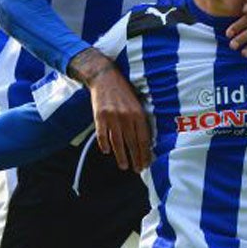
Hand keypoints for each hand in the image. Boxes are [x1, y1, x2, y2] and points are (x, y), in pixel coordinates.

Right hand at [68, 48, 151, 172]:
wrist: (105, 77)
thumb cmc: (124, 92)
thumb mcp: (138, 103)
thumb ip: (141, 120)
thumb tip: (147, 141)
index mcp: (138, 113)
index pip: (144, 139)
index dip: (145, 153)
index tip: (147, 163)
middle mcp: (126, 117)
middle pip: (132, 143)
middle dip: (135, 158)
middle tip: (137, 169)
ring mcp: (112, 117)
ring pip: (117, 142)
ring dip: (121, 156)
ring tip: (124, 166)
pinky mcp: (99, 117)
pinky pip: (102, 135)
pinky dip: (104, 145)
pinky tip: (107, 151)